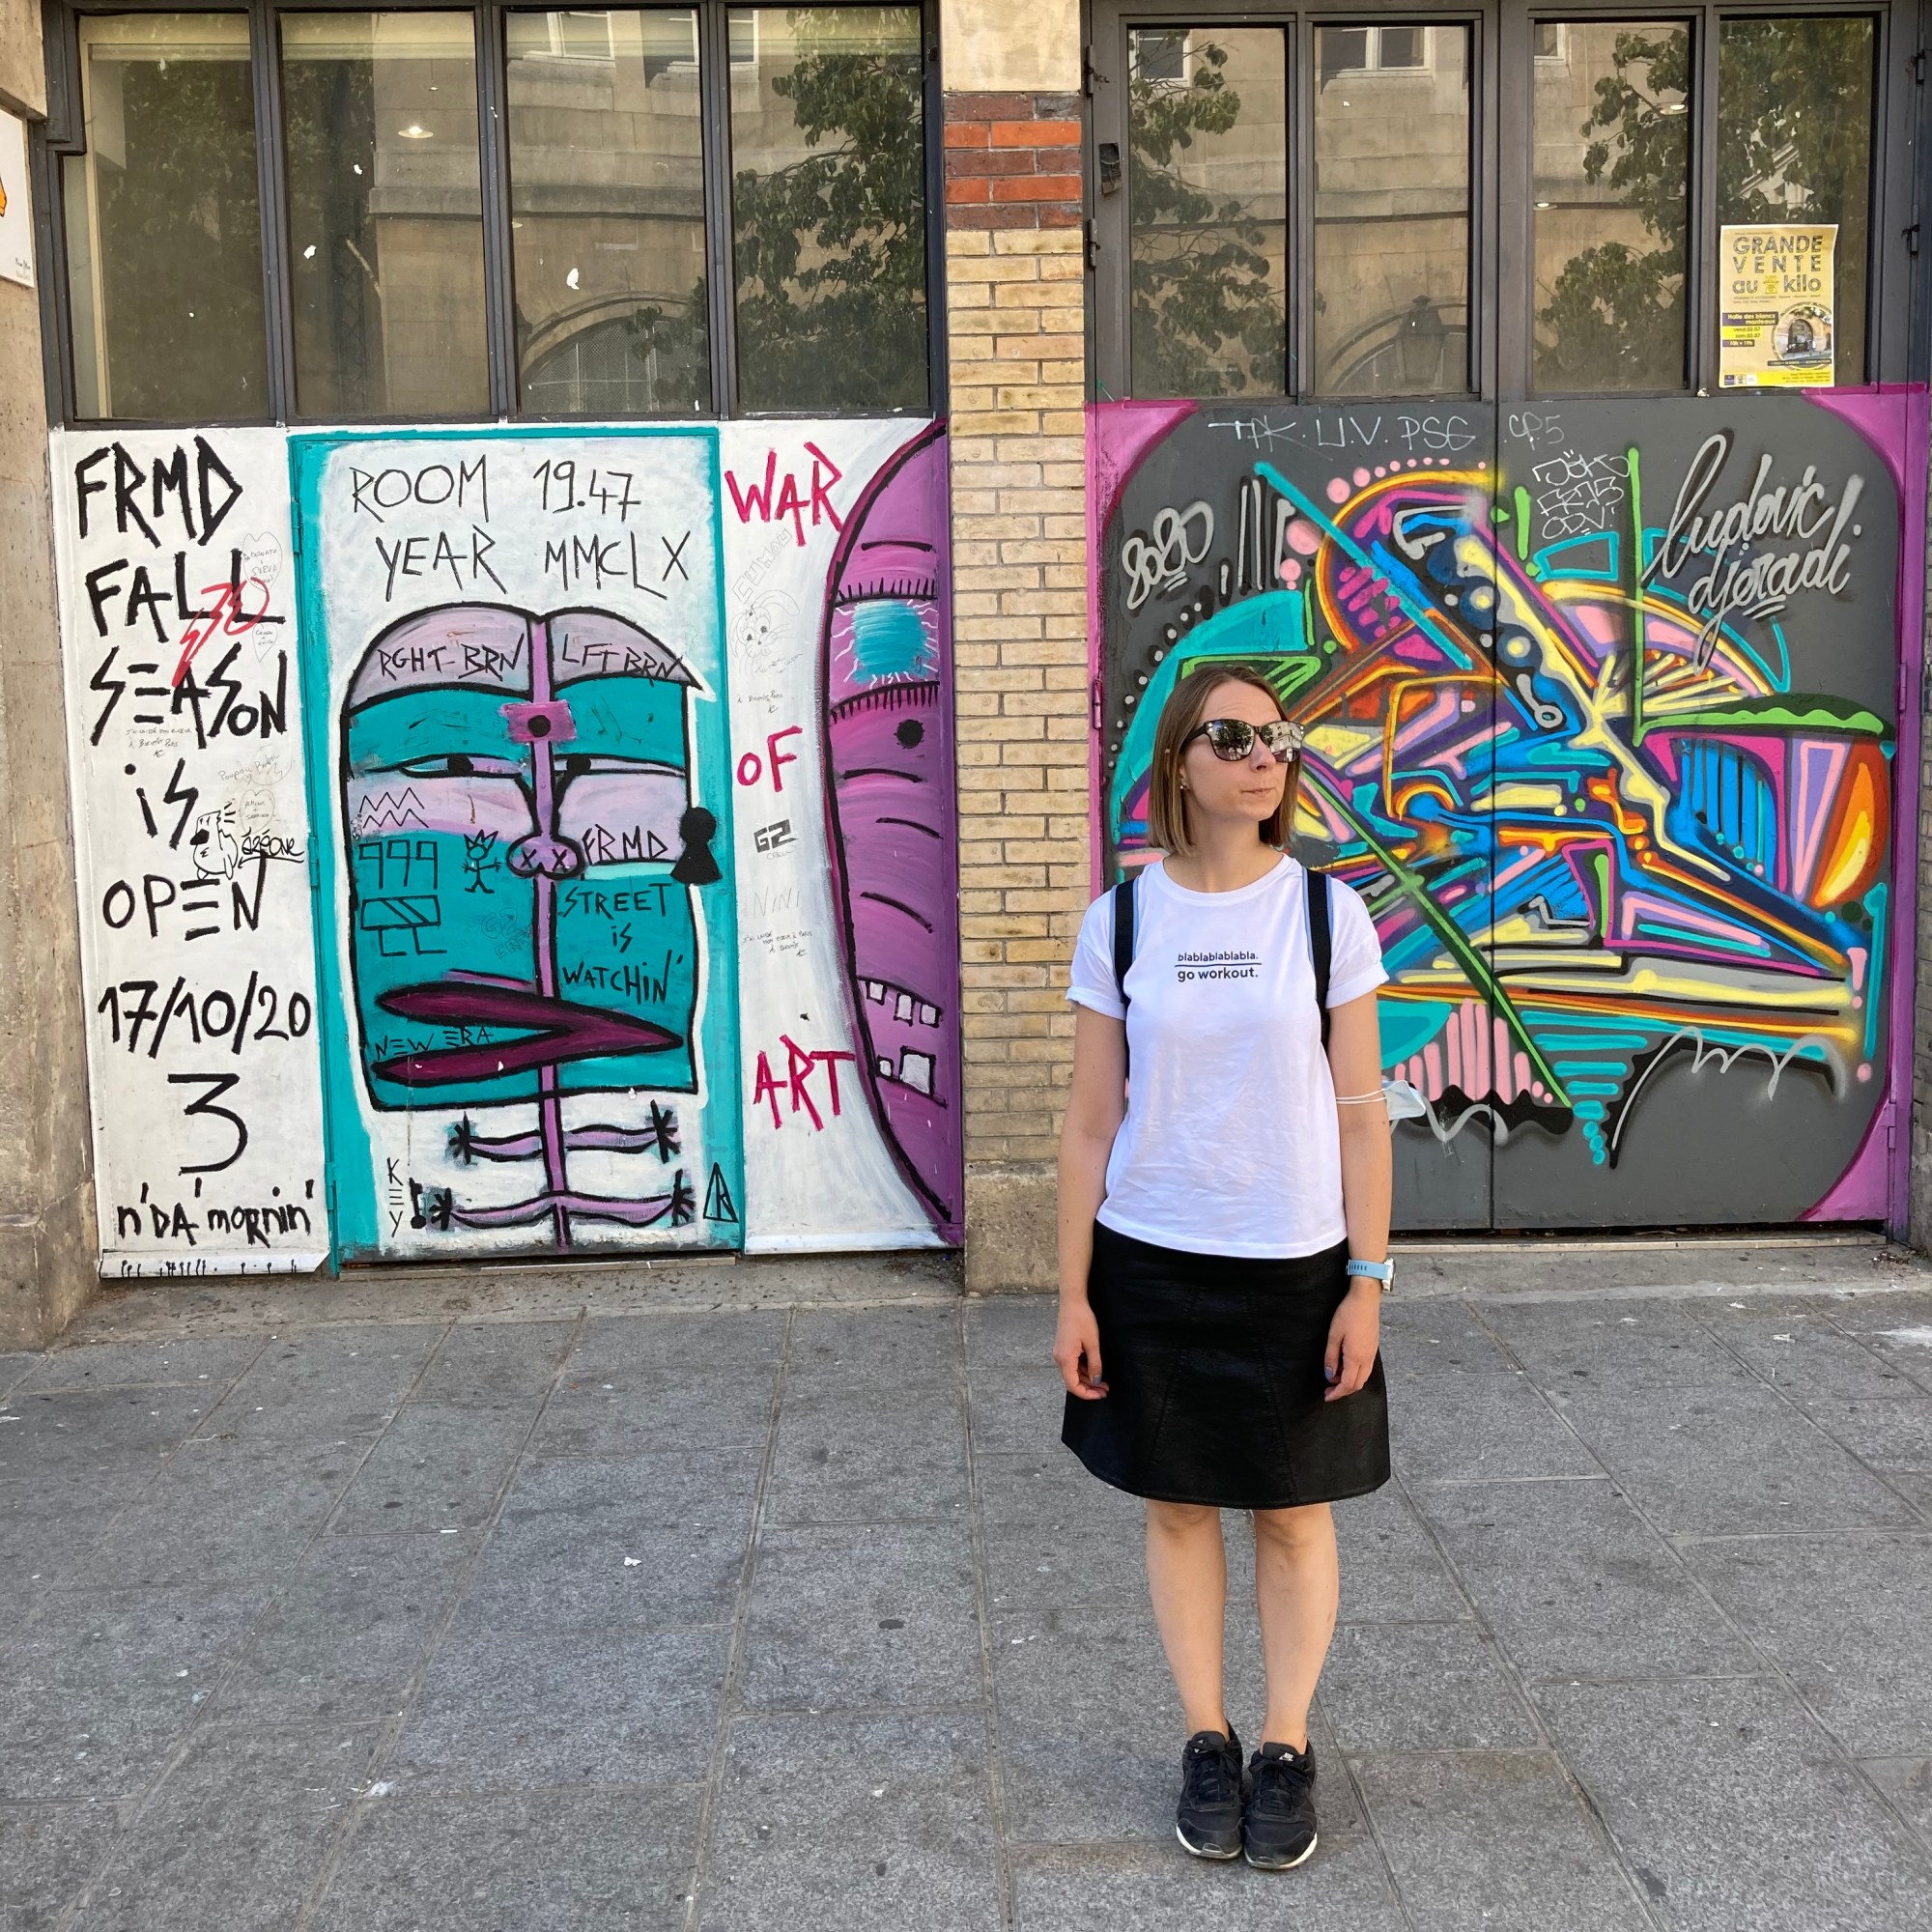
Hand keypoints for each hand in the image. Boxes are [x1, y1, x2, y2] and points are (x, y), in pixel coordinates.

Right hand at [1053, 1298, 1107, 1399]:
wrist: (1072, 1302)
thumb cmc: (1082, 1320)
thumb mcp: (1093, 1343)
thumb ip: (1095, 1364)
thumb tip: (1096, 1381)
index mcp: (1065, 1359)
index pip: (1073, 1386)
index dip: (1086, 1394)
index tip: (1100, 1395)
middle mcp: (1059, 1358)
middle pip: (1072, 1381)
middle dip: (1088, 1388)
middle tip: (1105, 1390)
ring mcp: (1060, 1353)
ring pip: (1073, 1374)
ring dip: (1087, 1380)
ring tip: (1103, 1382)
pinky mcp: (1063, 1349)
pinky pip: (1072, 1365)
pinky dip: (1083, 1370)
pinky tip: (1094, 1370)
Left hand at [1323, 1280, 1380, 1401]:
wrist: (1366, 1299)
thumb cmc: (1348, 1314)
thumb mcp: (1333, 1335)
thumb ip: (1331, 1357)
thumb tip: (1329, 1374)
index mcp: (1356, 1357)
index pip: (1347, 1384)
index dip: (1337, 1393)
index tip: (1327, 1396)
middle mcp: (1367, 1358)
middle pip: (1357, 1385)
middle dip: (1343, 1390)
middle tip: (1328, 1389)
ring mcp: (1372, 1354)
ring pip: (1363, 1377)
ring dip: (1349, 1382)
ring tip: (1334, 1377)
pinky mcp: (1373, 1348)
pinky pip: (1366, 1369)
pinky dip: (1355, 1374)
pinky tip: (1345, 1367)